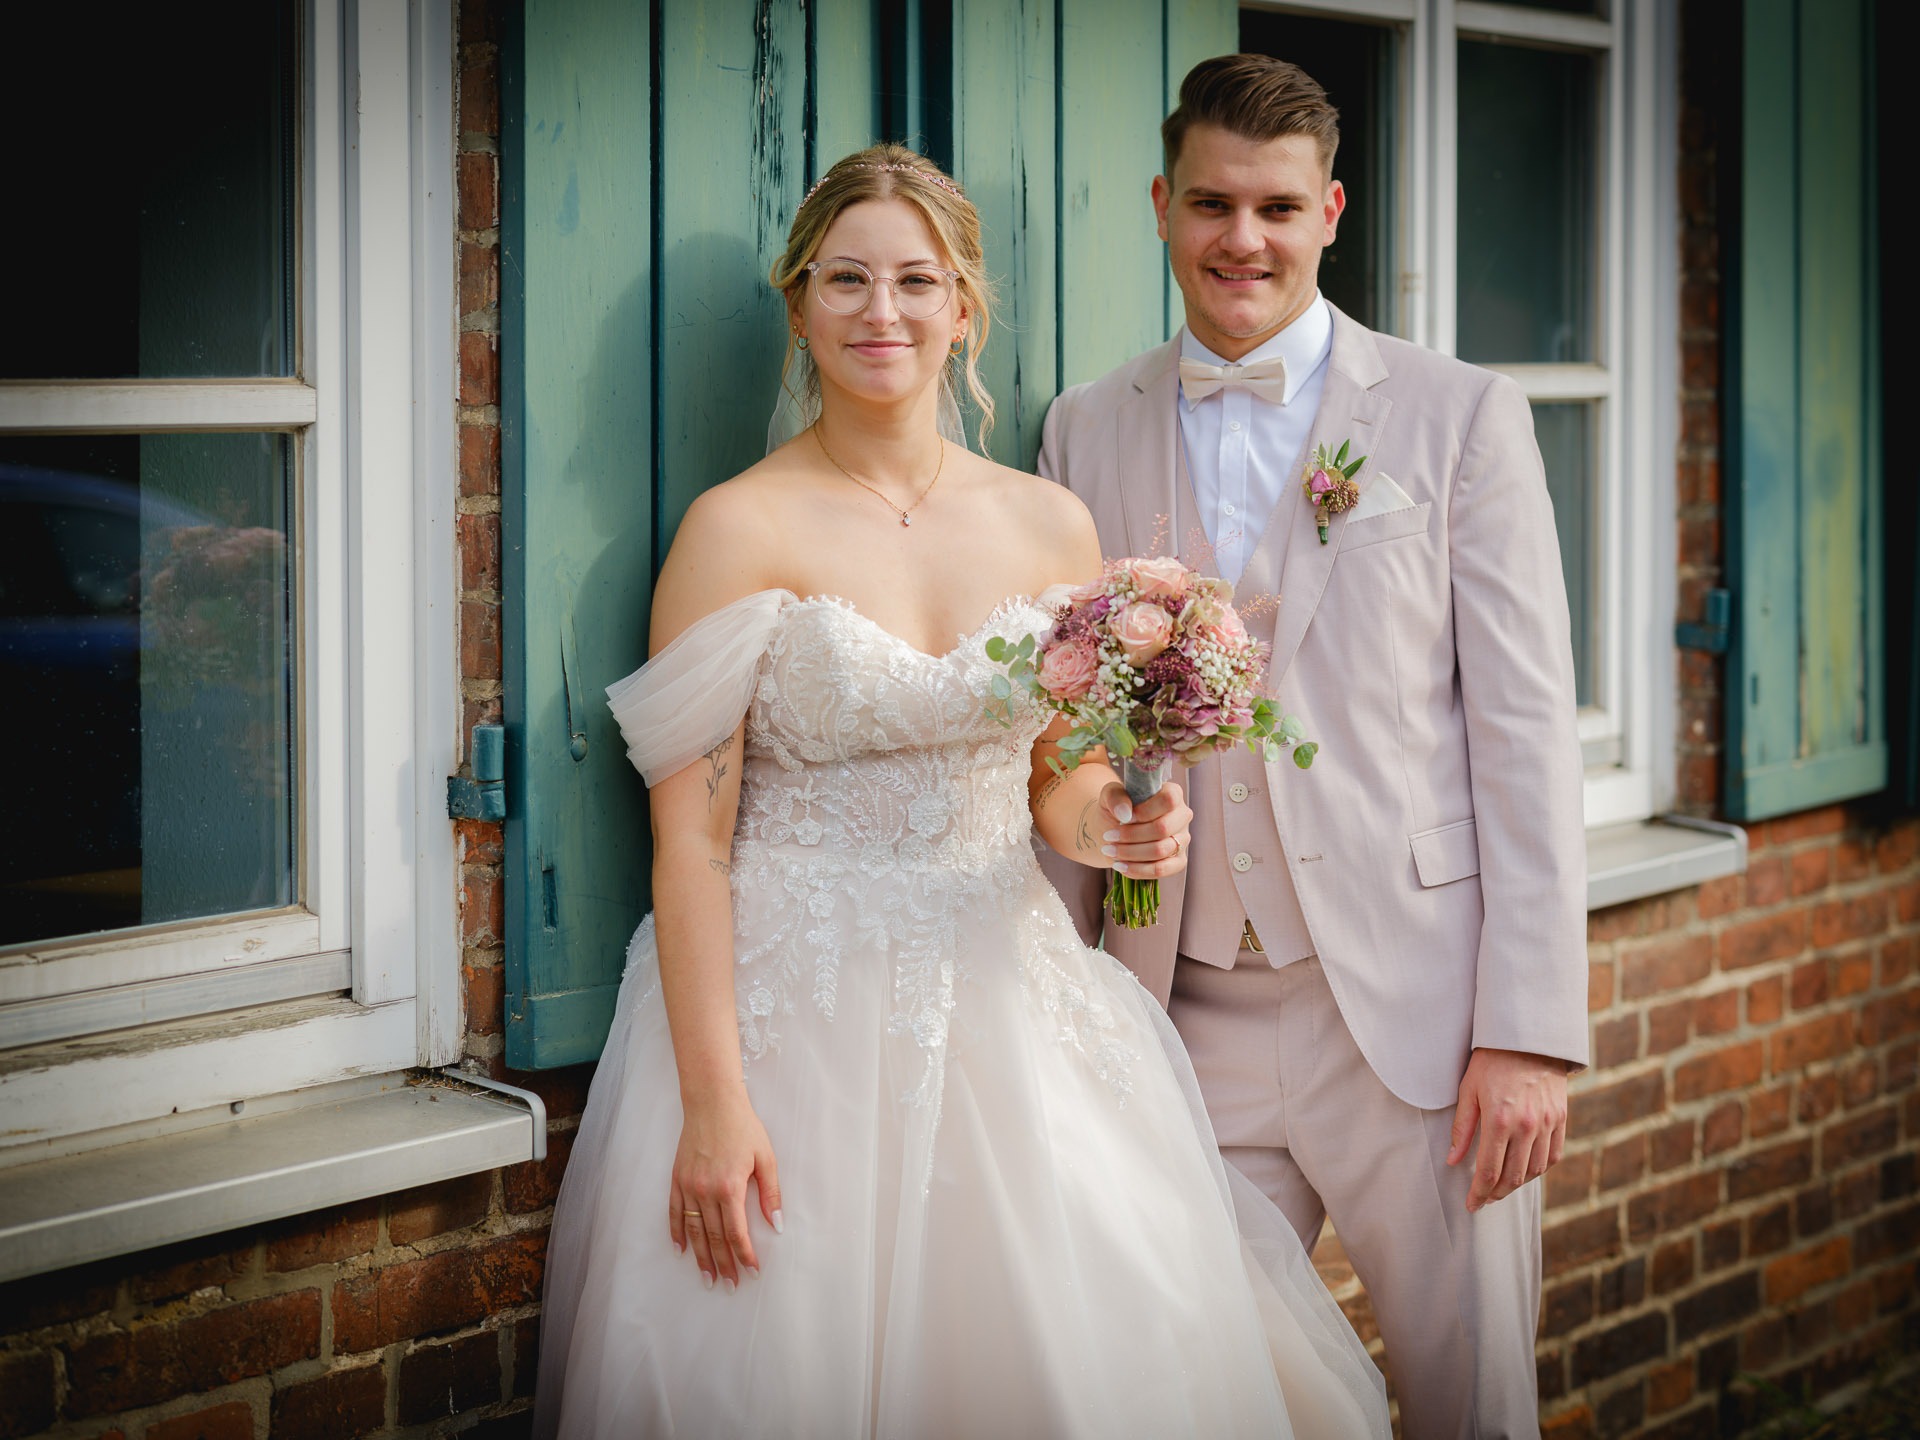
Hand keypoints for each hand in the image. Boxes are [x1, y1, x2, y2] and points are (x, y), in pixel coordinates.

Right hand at [669, 1087, 782, 1289]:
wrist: (712, 1102)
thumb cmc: (743, 1127)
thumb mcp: (765, 1158)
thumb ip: (771, 1194)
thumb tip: (777, 1225)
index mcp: (730, 1188)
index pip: (737, 1233)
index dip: (745, 1256)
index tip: (752, 1271)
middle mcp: (705, 1191)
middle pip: (715, 1238)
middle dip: (724, 1264)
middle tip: (730, 1285)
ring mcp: (688, 1186)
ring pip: (694, 1231)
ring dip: (701, 1257)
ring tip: (708, 1278)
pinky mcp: (677, 1179)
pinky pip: (674, 1213)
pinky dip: (677, 1233)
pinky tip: (682, 1250)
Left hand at [1098, 779, 1192, 878]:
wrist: (1113, 829)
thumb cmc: (1116, 809)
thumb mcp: (1110, 795)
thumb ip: (1116, 797)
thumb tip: (1125, 814)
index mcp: (1173, 793)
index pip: (1168, 800)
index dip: (1145, 811)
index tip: (1123, 818)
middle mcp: (1182, 816)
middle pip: (1163, 828)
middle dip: (1131, 835)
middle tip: (1108, 836)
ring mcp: (1182, 840)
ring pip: (1160, 850)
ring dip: (1130, 853)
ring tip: (1109, 850)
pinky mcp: (1178, 861)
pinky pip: (1161, 869)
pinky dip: (1138, 870)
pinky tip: (1120, 865)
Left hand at [1447, 1047, 1568, 1211]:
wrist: (1528, 1038)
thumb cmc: (1491, 1061)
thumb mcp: (1467, 1090)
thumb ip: (1462, 1129)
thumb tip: (1453, 1161)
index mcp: (1499, 1120)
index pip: (1489, 1171)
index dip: (1479, 1193)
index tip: (1470, 1205)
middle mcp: (1527, 1126)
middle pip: (1513, 1177)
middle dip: (1496, 1194)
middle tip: (1483, 1200)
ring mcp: (1547, 1123)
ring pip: (1534, 1170)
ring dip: (1517, 1184)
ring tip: (1501, 1187)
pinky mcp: (1560, 1118)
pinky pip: (1553, 1155)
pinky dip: (1539, 1169)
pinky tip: (1525, 1171)